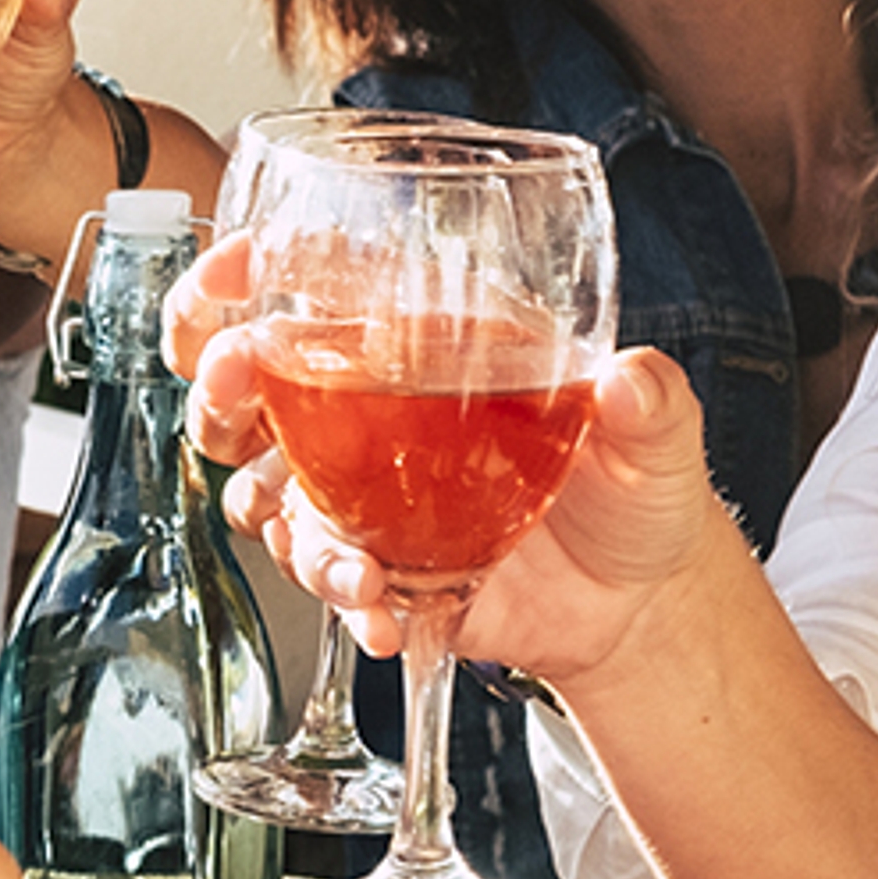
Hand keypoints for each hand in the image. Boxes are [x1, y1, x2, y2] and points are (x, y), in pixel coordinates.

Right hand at [173, 255, 726, 681]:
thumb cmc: (636, 490)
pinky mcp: (371, 558)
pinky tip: (380, 613)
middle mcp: (377, 408)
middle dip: (220, 388)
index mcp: (431, 341)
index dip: (257, 265)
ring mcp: (363, 487)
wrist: (637, 605)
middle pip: (249, 377)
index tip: (236, 267)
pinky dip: (337, 593)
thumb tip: (632, 378)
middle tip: (233, 396)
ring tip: (352, 564)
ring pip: (266, 484)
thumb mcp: (658, 438)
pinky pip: (319, 568)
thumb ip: (650, 404)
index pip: (323, 280)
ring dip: (286, 520)